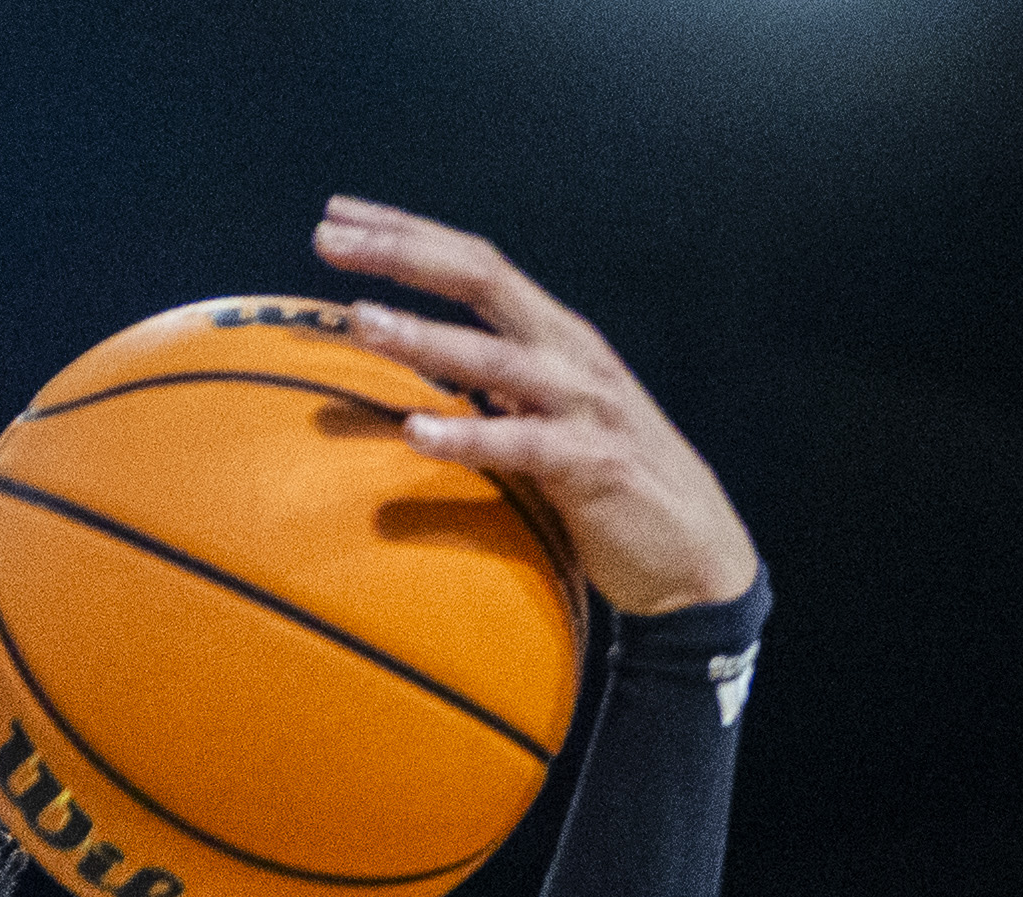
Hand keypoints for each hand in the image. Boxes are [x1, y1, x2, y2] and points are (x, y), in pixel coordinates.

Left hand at [311, 197, 757, 615]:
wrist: (694, 555)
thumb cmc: (605, 487)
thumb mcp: (546, 418)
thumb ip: (494, 389)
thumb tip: (418, 377)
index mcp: (554, 335)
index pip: (474, 264)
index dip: (406, 235)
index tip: (337, 216)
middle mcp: (570, 354)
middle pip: (481, 279)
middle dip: (402, 253)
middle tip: (327, 238)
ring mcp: (584, 406)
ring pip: (495, 357)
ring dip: (423, 337)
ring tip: (359, 321)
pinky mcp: (592, 466)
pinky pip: (520, 445)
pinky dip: (467, 437)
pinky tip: (414, 434)